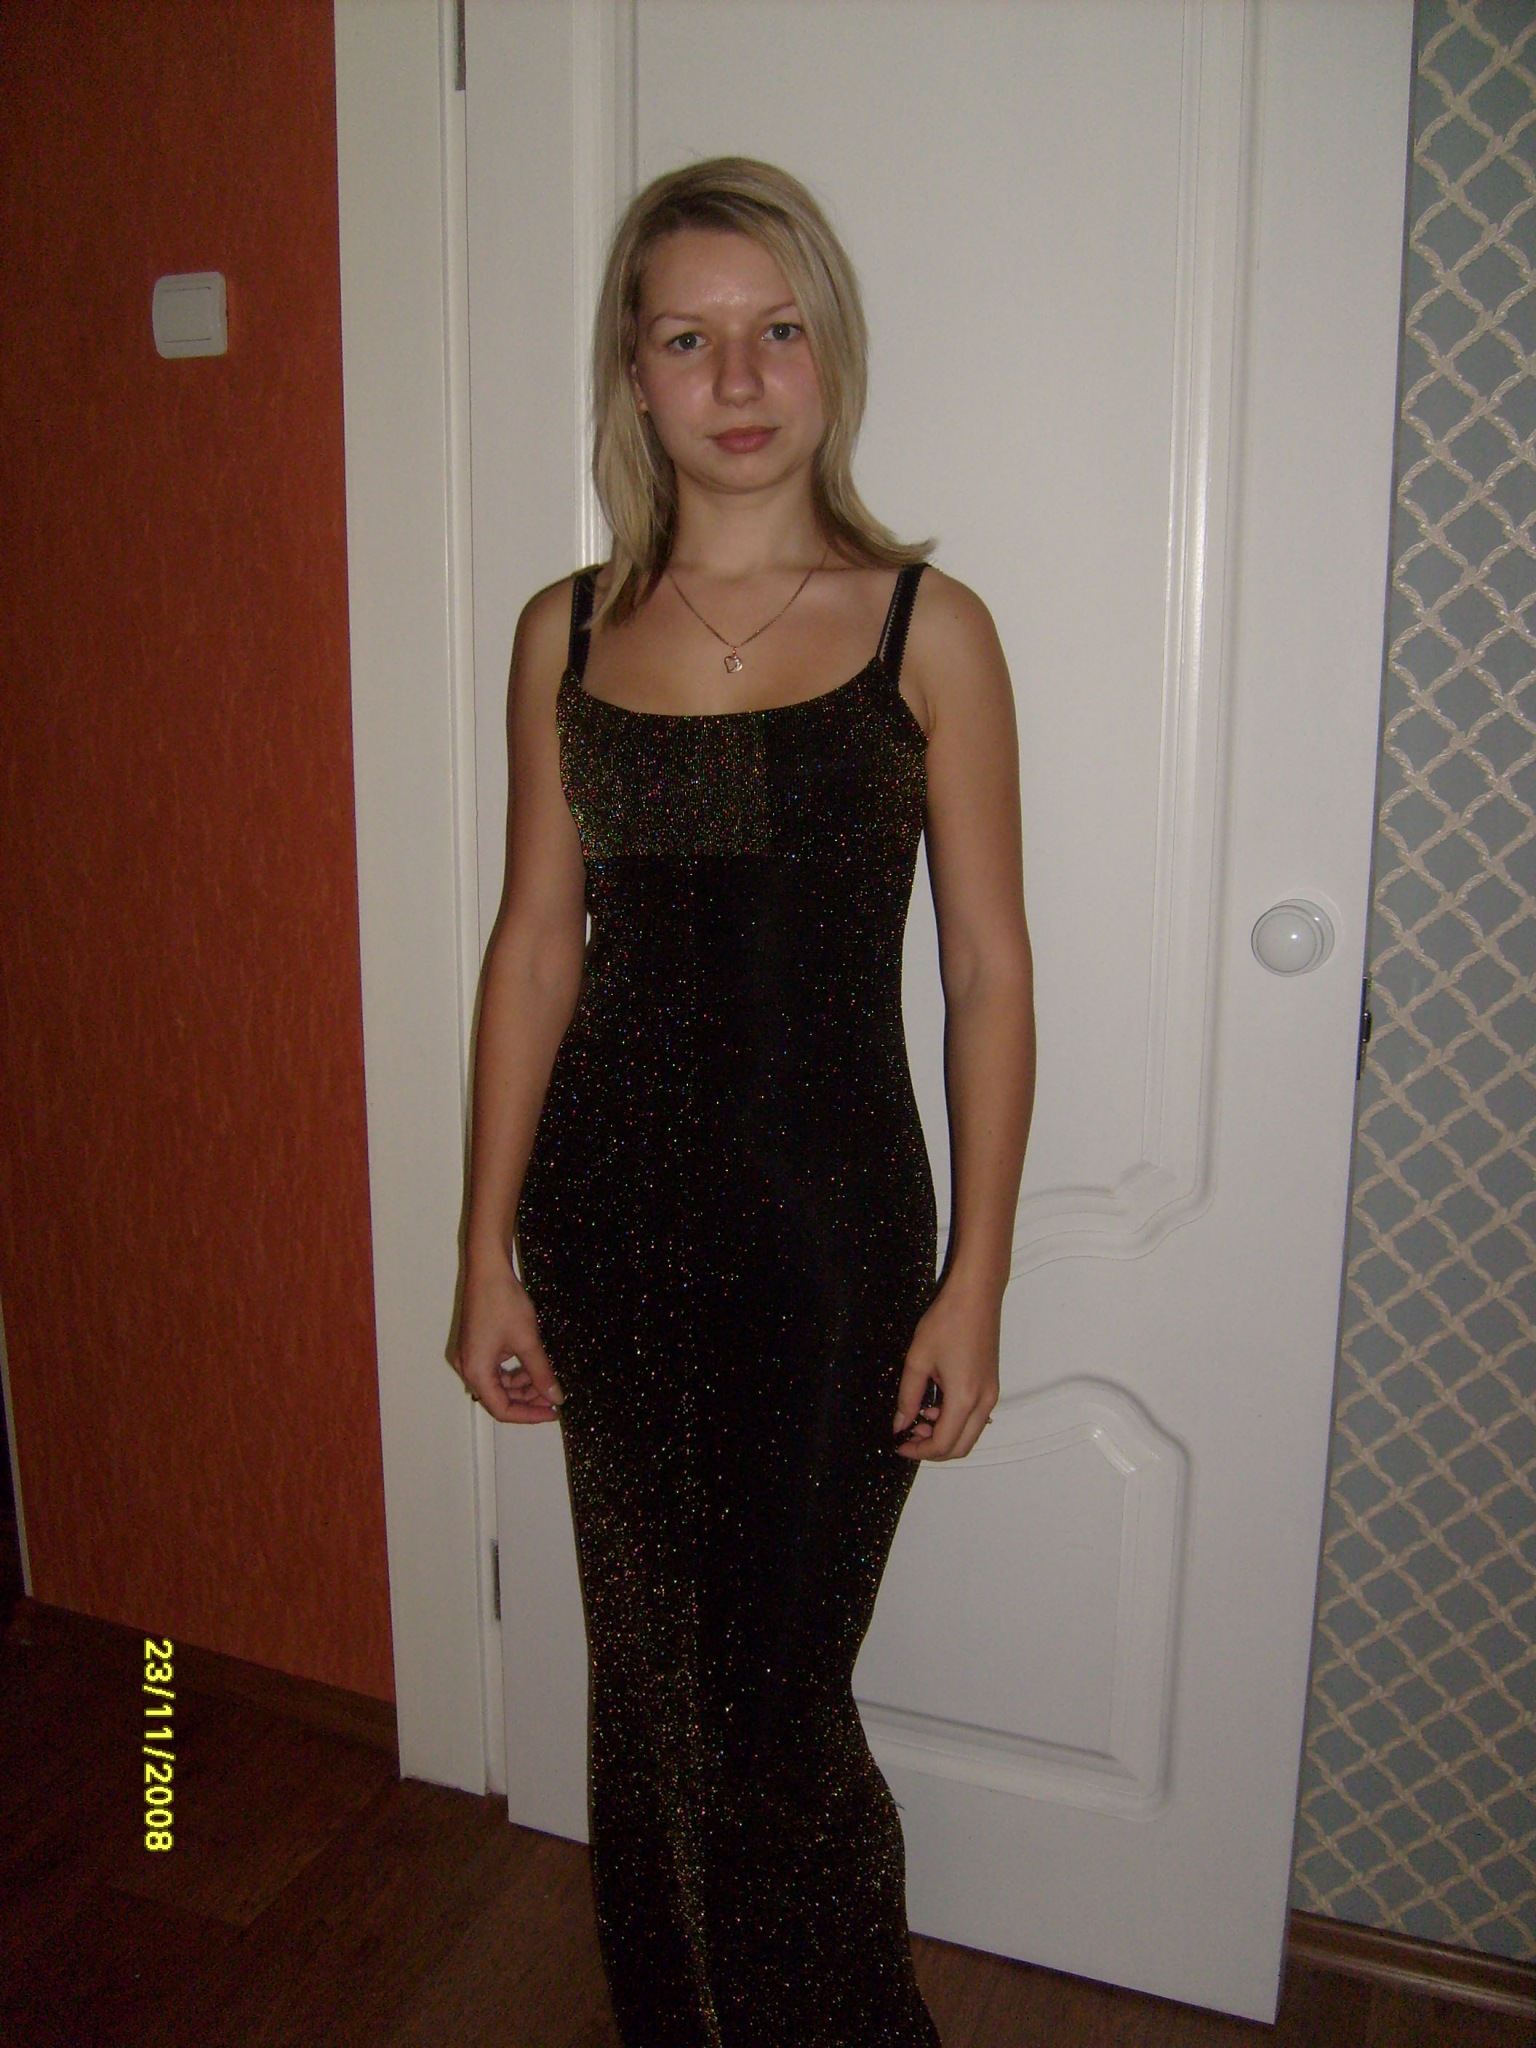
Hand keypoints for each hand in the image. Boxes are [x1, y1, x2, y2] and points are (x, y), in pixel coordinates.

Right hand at [455, 1249, 563, 1423]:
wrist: (488, 1269)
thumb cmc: (504, 1302)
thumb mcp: (528, 1341)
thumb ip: (541, 1373)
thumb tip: (555, 1398)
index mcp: (476, 1372)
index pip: (502, 1409)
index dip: (529, 1415)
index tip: (552, 1412)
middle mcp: (467, 1368)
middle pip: (498, 1398)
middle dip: (527, 1399)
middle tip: (552, 1394)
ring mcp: (468, 1357)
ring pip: (497, 1384)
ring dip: (521, 1385)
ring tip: (545, 1377)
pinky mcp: (474, 1346)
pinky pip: (493, 1369)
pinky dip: (512, 1371)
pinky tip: (531, 1364)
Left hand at [891, 1275, 999, 1460]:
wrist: (976, 1295)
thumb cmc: (947, 1321)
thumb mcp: (918, 1360)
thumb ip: (907, 1397)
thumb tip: (900, 1424)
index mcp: (964, 1398)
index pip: (943, 1444)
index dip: (919, 1451)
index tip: (899, 1444)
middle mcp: (984, 1402)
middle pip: (961, 1447)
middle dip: (933, 1449)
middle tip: (909, 1436)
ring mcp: (992, 1394)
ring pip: (970, 1434)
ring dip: (945, 1435)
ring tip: (920, 1418)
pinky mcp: (992, 1385)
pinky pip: (975, 1417)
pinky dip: (956, 1421)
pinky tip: (936, 1404)